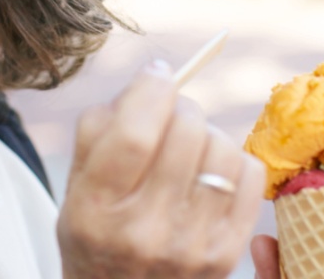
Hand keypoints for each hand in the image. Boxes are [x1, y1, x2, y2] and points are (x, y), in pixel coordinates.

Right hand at [57, 60, 265, 277]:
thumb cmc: (96, 230)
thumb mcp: (75, 184)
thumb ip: (99, 127)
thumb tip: (153, 79)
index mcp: (96, 210)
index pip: (133, 135)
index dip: (151, 90)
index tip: (157, 72)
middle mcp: (145, 230)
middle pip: (184, 131)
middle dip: (177, 105)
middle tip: (166, 113)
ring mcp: (191, 245)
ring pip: (220, 145)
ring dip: (204, 131)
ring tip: (186, 146)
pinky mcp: (226, 251)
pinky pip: (248, 172)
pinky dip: (231, 157)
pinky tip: (207, 169)